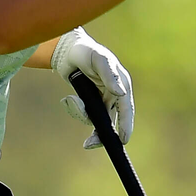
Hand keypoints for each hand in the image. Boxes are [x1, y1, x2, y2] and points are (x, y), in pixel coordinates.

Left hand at [51, 28, 133, 148]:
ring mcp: (102, 99)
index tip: (123, 140)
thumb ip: (110, 76)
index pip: (126, 109)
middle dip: (100, 133)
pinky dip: (75, 109)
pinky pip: (84, 113)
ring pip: (95, 119)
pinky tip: (69, 98)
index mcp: (122, 84)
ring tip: (70, 100)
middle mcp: (114, 94)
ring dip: (82, 114)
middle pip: (111, 120)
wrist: (68, 52)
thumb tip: (121, 93)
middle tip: (88, 144)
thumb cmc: (87, 52)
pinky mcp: (90, 101)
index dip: (125, 126)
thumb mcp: (99, 60)